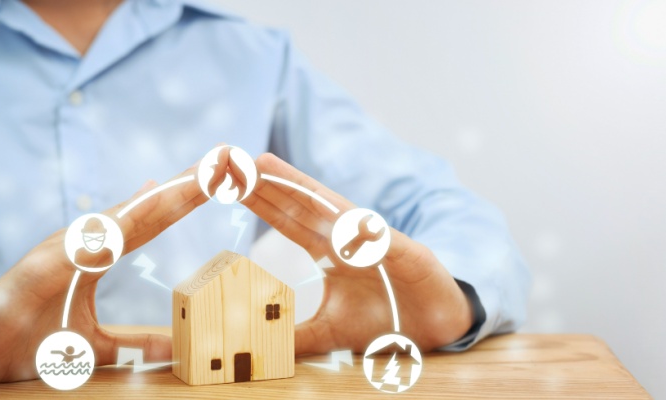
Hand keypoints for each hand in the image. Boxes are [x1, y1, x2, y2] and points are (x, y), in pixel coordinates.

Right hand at [0, 162, 217, 382]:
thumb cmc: (27, 340)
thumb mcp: (95, 346)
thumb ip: (135, 341)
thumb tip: (176, 343)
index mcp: (100, 254)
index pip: (155, 221)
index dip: (188, 199)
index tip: (223, 178)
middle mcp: (89, 242)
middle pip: (152, 209)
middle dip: (191, 184)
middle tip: (230, 155)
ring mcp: (71, 247)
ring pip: (130, 214)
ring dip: (169, 192)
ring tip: (205, 171)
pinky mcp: (51, 261)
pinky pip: (96, 237)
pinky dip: (126, 218)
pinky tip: (156, 198)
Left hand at [242, 154, 473, 353]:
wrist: (435, 325)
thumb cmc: (384, 317)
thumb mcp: (329, 331)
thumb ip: (296, 334)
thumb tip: (258, 343)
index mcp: (330, 250)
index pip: (288, 220)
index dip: (261, 201)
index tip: (230, 184)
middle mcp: (348, 238)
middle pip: (301, 205)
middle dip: (268, 184)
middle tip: (234, 160)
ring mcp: (376, 240)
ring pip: (333, 208)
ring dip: (300, 186)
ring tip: (268, 166)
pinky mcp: (407, 252)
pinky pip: (380, 237)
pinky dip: (360, 226)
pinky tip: (336, 212)